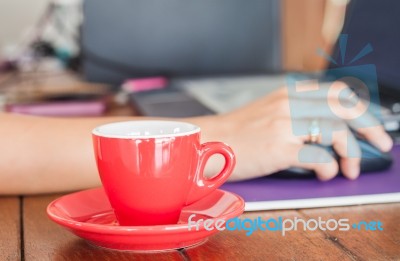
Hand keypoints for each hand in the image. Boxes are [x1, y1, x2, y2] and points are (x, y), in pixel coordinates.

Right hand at [199, 81, 392, 180]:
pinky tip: (325, 174)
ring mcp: (285, 124)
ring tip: (348, 168)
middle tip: (381, 143)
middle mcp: (289, 104)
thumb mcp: (269, 111)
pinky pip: (319, 156)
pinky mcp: (280, 147)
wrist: (209, 141)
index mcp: (289, 94)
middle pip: (344, 108)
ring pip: (336, 132)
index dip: (360, 109)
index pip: (337, 93)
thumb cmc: (237, 132)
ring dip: (350, 153)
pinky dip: (329, 168)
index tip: (369, 125)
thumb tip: (326, 129)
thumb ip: (296, 112)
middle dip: (369, 127)